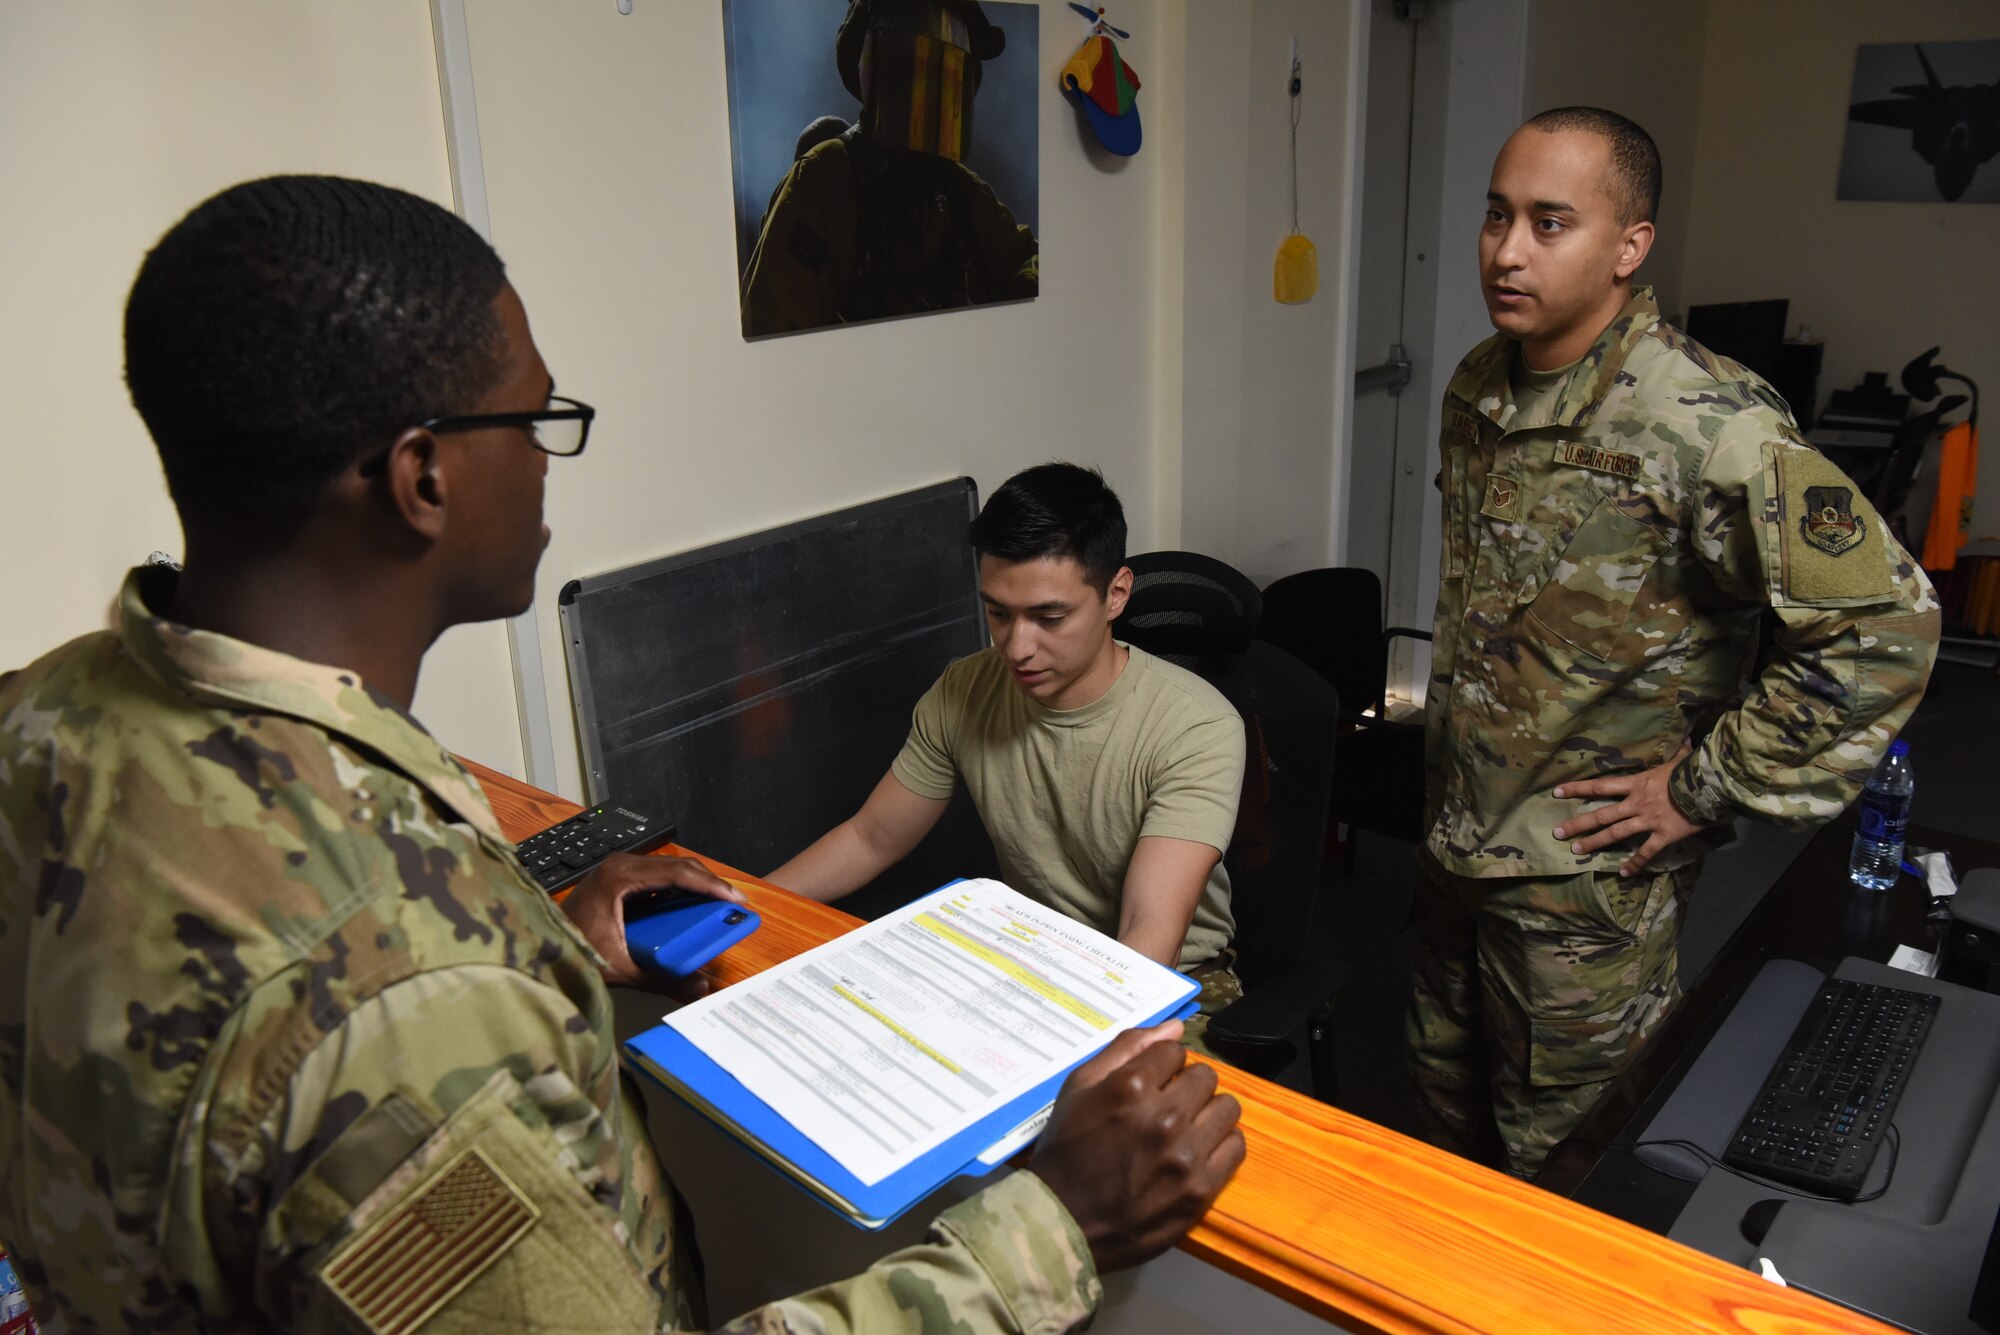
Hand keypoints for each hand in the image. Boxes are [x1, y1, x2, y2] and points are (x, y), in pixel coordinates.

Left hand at [560, 853, 746, 995]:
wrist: (538, 945)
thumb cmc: (570, 949)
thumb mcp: (620, 968)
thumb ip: (662, 980)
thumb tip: (697, 987)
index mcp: (620, 878)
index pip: (677, 873)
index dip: (710, 886)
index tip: (733, 899)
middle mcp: (619, 865)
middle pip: (678, 866)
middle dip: (709, 884)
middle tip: (733, 904)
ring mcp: (618, 869)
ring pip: (669, 868)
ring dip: (696, 884)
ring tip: (719, 904)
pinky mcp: (618, 878)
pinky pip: (657, 876)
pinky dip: (679, 888)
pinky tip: (693, 904)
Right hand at [1028, 1023, 1245, 1272]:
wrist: (1064, 1222)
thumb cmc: (1066, 1151)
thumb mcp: (1079, 1087)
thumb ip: (1126, 1048)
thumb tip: (1174, 1026)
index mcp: (1131, 1087)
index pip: (1175, 1051)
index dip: (1163, 1065)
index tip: (1153, 1082)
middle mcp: (1164, 1117)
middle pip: (1206, 1076)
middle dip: (1187, 1085)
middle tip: (1168, 1106)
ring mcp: (1186, 1156)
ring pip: (1227, 1108)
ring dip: (1208, 1112)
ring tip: (1186, 1128)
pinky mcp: (1201, 1190)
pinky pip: (1236, 1147)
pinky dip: (1220, 1143)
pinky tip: (1197, 1150)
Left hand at [1550, 744, 1706, 877]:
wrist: (1711, 787)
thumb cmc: (1693, 771)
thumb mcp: (1680, 759)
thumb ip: (1678, 752)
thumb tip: (1686, 737)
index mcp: (1637, 783)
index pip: (1600, 786)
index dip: (1577, 789)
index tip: (1556, 792)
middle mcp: (1636, 803)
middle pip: (1600, 814)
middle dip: (1577, 824)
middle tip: (1557, 833)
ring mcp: (1648, 821)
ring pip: (1615, 834)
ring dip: (1595, 843)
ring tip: (1576, 851)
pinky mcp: (1663, 836)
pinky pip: (1645, 852)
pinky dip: (1635, 864)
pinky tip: (1623, 873)